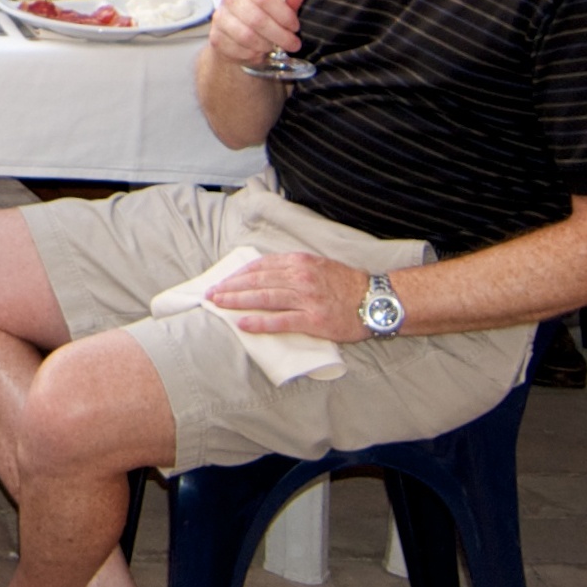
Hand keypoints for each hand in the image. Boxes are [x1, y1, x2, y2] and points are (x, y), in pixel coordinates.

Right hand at [206, 0, 306, 74]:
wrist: (238, 33)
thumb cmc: (263, 16)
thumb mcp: (280, 7)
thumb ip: (290, 0)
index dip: (283, 14)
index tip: (294, 26)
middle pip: (257, 19)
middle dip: (279, 35)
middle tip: (292, 44)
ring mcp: (220, 17)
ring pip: (246, 36)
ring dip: (266, 46)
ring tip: (274, 47)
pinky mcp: (216, 37)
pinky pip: (237, 50)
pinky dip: (252, 55)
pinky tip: (259, 53)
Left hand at [207, 250, 373, 341]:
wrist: (376, 300)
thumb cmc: (346, 285)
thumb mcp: (317, 266)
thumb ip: (293, 268)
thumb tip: (264, 274)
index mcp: (299, 262)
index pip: (260, 266)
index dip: (238, 274)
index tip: (222, 281)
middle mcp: (300, 277)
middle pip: (257, 281)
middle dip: (231, 287)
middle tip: (211, 294)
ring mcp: (306, 299)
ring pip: (264, 298)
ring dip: (237, 302)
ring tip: (219, 305)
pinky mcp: (313, 320)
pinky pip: (280, 321)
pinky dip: (259, 322)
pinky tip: (243, 324)